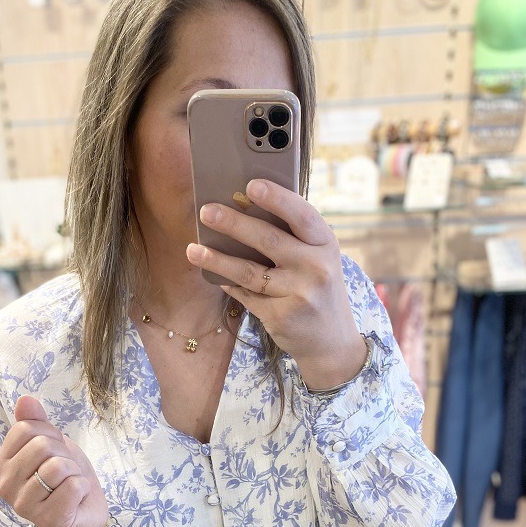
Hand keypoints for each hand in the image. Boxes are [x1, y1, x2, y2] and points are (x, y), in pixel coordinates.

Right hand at [0, 395, 108, 526]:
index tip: (53, 451)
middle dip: (63, 453)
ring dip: (74, 471)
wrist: (83, 511)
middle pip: (41, 446)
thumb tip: (25, 400)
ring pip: (58, 467)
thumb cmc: (64, 476)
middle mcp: (5, 486)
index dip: (49, 434)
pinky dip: (82, 487)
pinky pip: (73, 486)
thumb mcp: (50, 443)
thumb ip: (35, 422)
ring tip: (69, 484)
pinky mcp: (48, 520)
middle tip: (64, 471)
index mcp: (1, 465)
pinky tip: (76, 498)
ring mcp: (25, 506)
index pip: (25, 429)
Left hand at [185, 178, 367, 388]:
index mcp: (326, 243)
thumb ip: (292, 238)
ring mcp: (299, 294)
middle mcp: (316, 267)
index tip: (250, 185)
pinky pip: (247, 296)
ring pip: (249, 272)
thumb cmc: (318, 289)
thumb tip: (244, 210)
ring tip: (193, 249)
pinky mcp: (281, 317)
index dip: (276, 198)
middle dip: (233, 224)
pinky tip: (214, 275)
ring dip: (217, 259)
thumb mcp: (318, 259)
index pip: (302, 215)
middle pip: (268, 240)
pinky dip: (229, 285)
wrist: (332, 341)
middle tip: (205, 212)